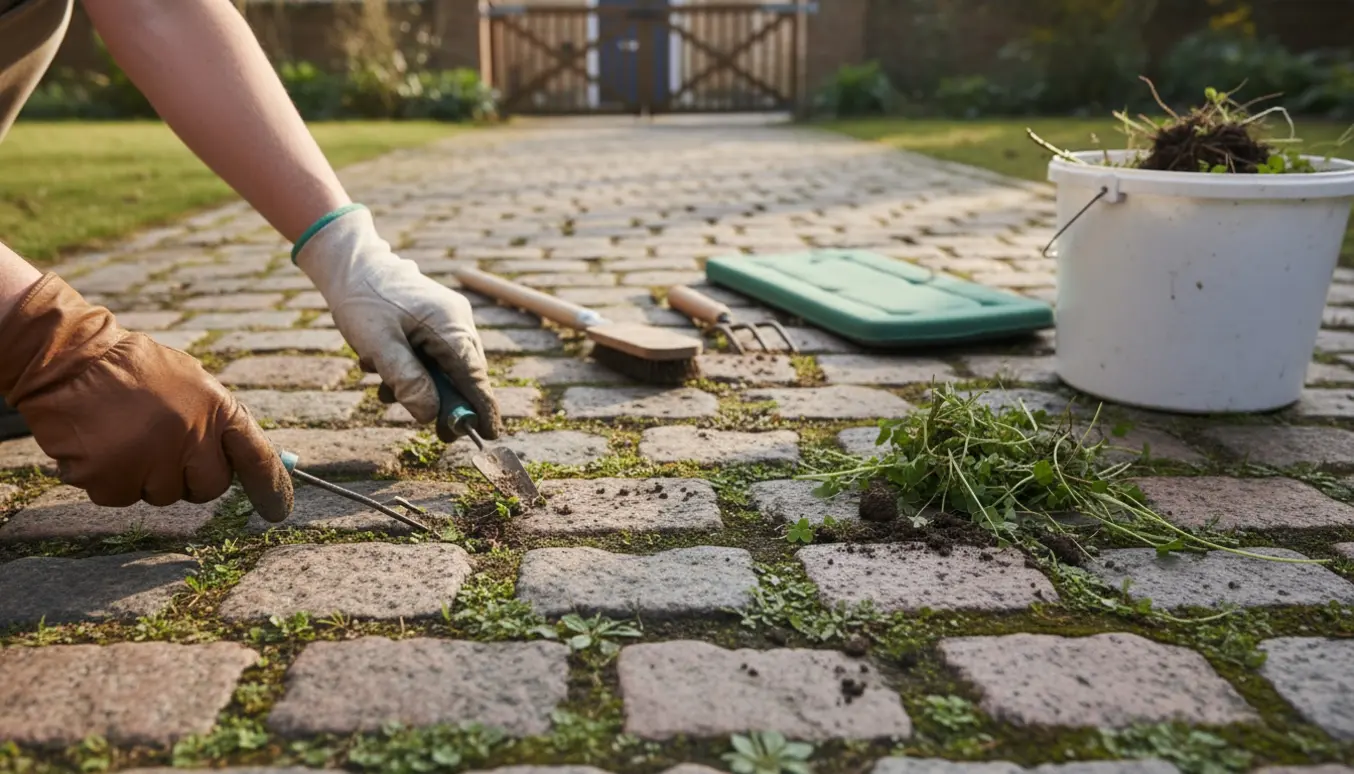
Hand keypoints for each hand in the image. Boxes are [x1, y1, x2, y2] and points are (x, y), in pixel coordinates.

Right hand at [0, 274, 293, 520]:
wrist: (67, 359)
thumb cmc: (132, 369)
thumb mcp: (189, 380)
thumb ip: (217, 419)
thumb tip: (244, 460)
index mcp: (217, 408)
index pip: (257, 456)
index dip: (271, 486)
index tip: (278, 510)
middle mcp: (191, 435)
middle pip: (210, 488)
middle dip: (191, 478)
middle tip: (164, 450)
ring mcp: (152, 458)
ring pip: (163, 495)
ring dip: (146, 476)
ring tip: (125, 436)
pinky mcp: (112, 477)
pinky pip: (121, 497)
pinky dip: (109, 479)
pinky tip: (101, 446)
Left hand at [293, 205, 500, 439]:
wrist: (351, 263)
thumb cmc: (363, 300)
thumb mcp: (379, 345)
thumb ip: (407, 380)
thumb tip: (431, 415)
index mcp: (450, 326)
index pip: (475, 377)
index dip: (482, 409)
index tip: (489, 436)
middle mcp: (458, 321)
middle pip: (464, 375)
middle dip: (444, 403)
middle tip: (429, 428)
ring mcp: (449, 319)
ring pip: (447, 367)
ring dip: (421, 385)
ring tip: (384, 390)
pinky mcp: (437, 319)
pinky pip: (435, 354)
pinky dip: (415, 368)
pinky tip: (384, 369)